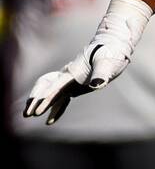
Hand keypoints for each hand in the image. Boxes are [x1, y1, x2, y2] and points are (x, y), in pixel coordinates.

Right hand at [23, 0, 151, 125]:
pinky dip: (55, 109)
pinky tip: (50, 122)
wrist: (112, 47)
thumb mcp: (107, 62)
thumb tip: (98, 84)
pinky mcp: (75, 86)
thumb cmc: (110, 53)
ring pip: (51, 94)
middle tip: (27, 113)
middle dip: (36, 100)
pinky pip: (61, 99)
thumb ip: (101, 72)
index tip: (38, 106)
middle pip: (47, 88)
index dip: (47, 95)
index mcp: (73, 71)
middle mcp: (68, 76)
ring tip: (28, 115)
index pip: (57, 84)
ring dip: (40, 105)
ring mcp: (71, 81)